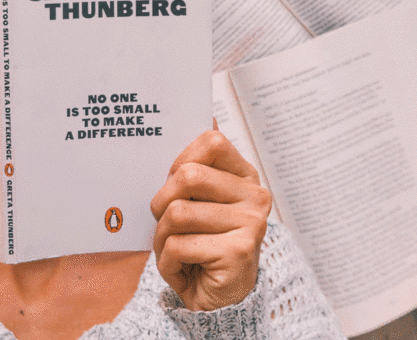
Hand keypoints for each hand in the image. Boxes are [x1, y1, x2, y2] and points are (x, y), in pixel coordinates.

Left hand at [150, 128, 271, 311]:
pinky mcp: (238, 252)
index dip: (180, 160)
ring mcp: (250, 224)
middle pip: (187, 176)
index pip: (211, 141)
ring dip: (162, 238)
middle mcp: (255, 197)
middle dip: (161, 203)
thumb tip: (200, 116)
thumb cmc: (200, 243)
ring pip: (177, 214)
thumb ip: (194, 166)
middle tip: (165, 222)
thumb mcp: (195, 202)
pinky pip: (179, 245)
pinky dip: (168, 262)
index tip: (175, 182)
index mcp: (244, 177)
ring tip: (174, 250)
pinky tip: (184, 268)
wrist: (217, 300)